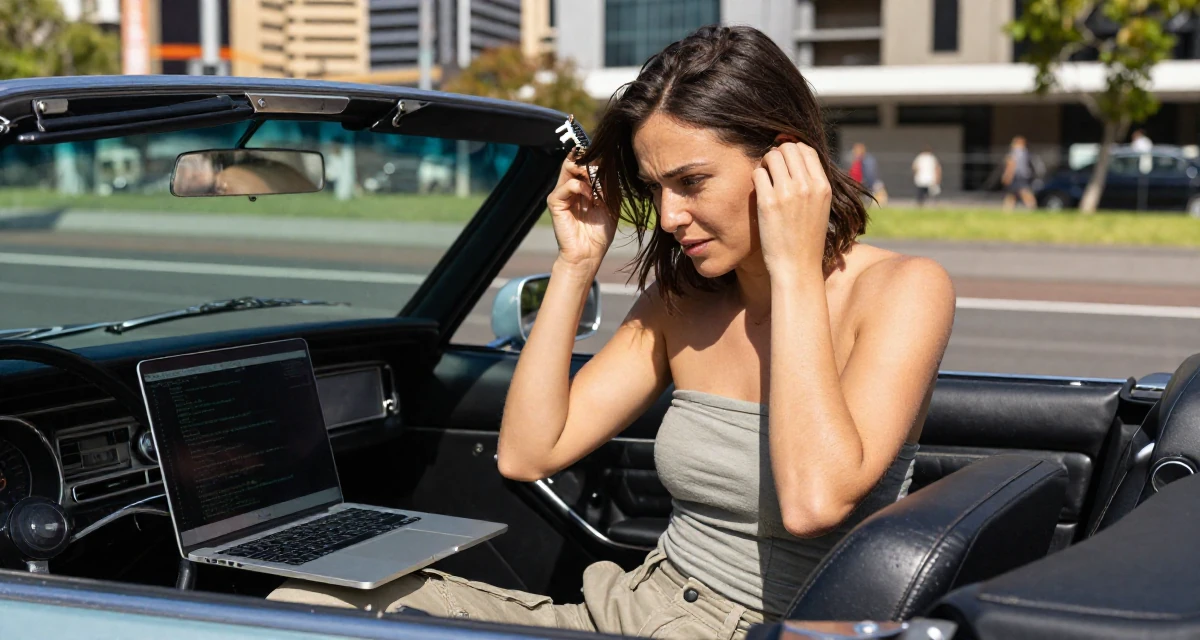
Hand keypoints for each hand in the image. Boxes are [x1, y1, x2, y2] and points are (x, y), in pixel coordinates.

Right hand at [547, 154, 615, 269]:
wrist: (588, 254)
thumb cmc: (599, 232)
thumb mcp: (611, 204)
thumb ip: (609, 185)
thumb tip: (609, 165)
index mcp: (582, 186)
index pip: (586, 161)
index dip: (598, 159)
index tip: (611, 164)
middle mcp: (570, 187)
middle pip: (576, 159)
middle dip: (591, 160)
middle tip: (603, 170)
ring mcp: (562, 193)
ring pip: (569, 165)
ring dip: (586, 169)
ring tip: (597, 183)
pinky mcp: (555, 202)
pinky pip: (567, 184)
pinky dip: (581, 187)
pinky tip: (591, 197)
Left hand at [752, 142, 831, 275]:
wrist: (797, 267)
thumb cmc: (806, 240)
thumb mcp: (820, 208)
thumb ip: (812, 185)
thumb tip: (796, 161)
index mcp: (823, 186)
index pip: (806, 150)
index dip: (792, 151)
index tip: (784, 162)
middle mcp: (807, 186)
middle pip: (788, 148)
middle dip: (777, 154)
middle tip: (771, 169)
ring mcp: (787, 193)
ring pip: (771, 156)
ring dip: (765, 163)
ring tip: (764, 178)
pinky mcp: (768, 202)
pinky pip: (757, 173)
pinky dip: (756, 177)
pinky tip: (758, 191)